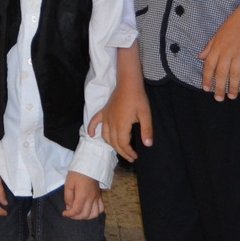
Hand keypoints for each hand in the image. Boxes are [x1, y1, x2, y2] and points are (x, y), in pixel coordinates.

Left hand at [62, 172, 104, 219]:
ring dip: (86, 217)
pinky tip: (89, 210)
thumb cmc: (77, 174)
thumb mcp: (68, 183)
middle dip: (76, 217)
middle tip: (70, 214)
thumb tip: (69, 207)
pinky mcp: (100, 196)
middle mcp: (91, 198)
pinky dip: (95, 212)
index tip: (64, 213)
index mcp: (83, 195)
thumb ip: (68, 197)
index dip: (69, 214)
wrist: (89, 165)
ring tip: (79, 214)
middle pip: (85, 214)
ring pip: (95, 214)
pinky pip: (101, 208)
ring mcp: (97, 198)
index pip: (77, 210)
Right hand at [88, 46, 150, 160]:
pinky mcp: (104, 112)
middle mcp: (111, 123)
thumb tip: (147, 145)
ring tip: (120, 150)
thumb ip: (146, 130)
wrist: (128, 83)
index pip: (122, 144)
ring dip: (111, 145)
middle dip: (122, 152)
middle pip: (114, 142)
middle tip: (131, 157)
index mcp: (121, 124)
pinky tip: (91, 135)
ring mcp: (106, 117)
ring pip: (105, 136)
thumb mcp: (146, 114)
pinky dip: (92, 129)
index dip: (128, 152)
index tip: (136, 156)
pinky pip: (95, 121)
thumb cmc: (138, 98)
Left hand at [199, 1, 239, 100]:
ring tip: (232, 96)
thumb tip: (200, 57)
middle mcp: (227, 52)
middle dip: (219, 87)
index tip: (206, 89)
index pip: (209, 65)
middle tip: (219, 99)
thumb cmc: (232, 25)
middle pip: (221, 73)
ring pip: (235, 74)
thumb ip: (209, 47)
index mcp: (217, 47)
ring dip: (233, 87)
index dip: (206, 78)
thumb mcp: (217, 34)